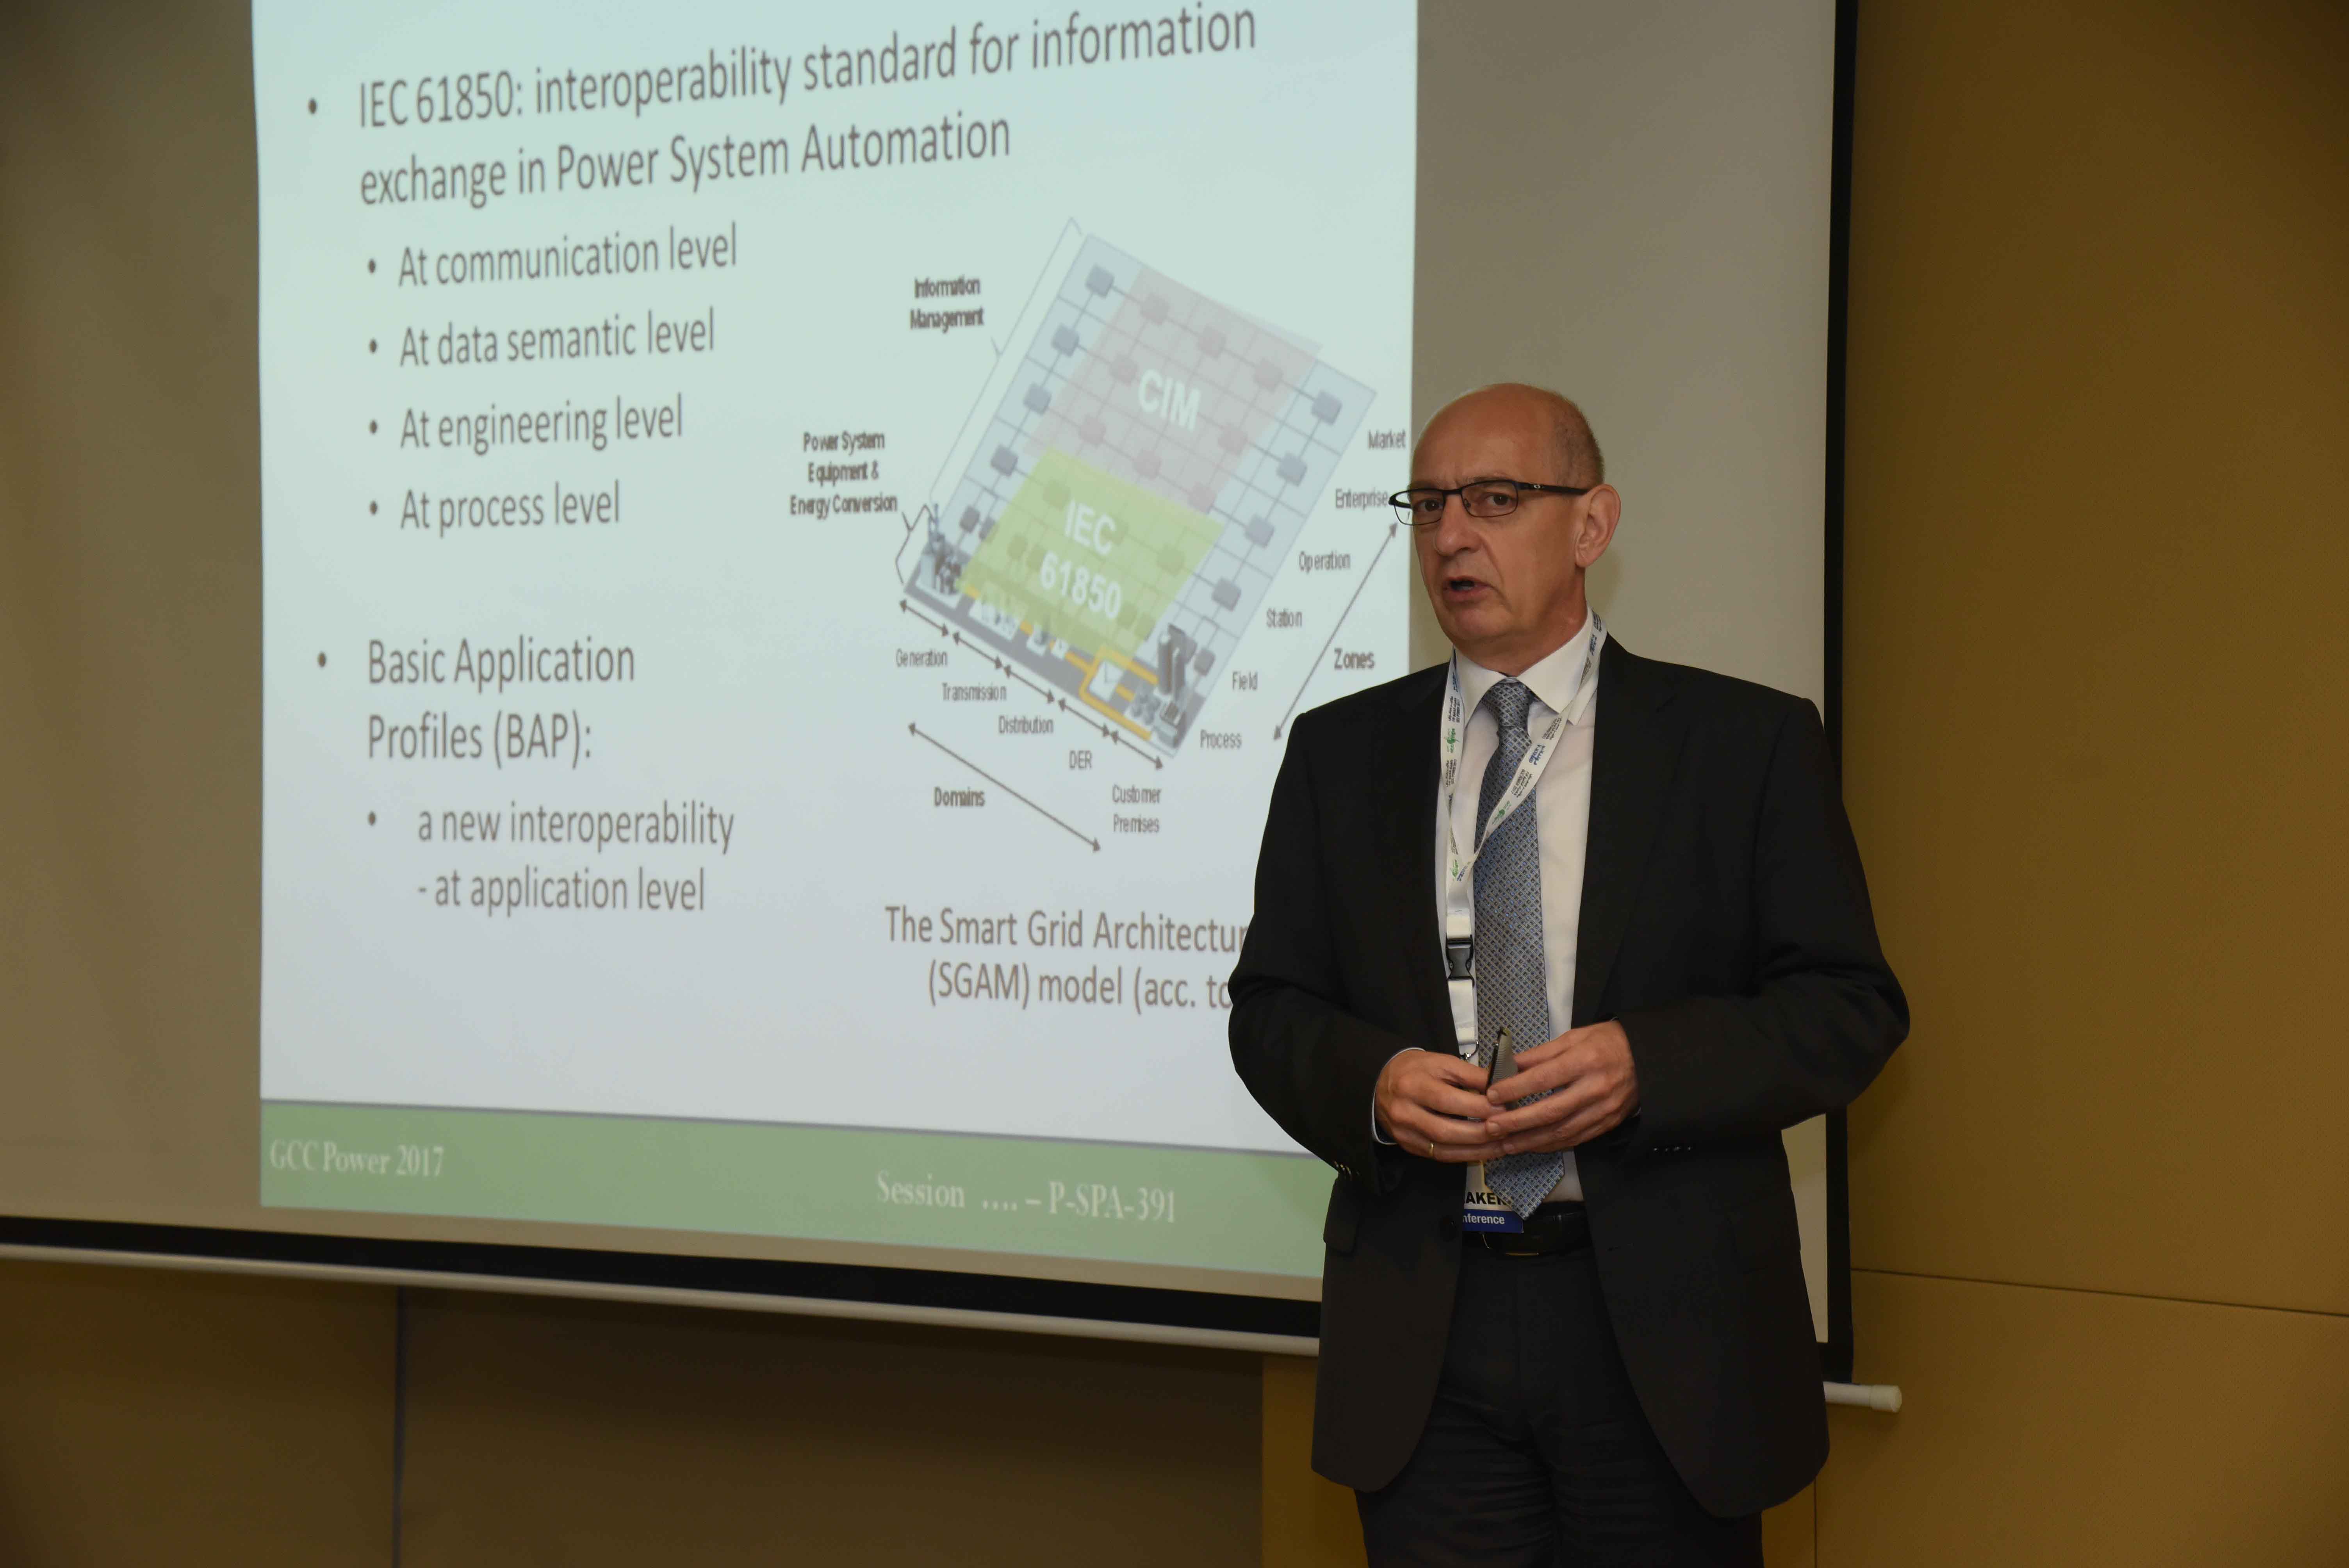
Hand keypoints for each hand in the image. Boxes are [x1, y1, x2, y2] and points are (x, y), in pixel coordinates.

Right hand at [1375, 1050, 1504, 1163]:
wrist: (1379, 1082)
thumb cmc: (1416, 1070)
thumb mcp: (1441, 1062)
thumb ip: (1471, 1075)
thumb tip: (1502, 1087)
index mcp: (1413, 1085)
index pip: (1449, 1101)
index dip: (1479, 1107)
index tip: (1504, 1107)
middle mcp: (1404, 1112)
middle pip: (1446, 1130)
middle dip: (1481, 1133)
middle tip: (1507, 1129)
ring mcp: (1404, 1133)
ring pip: (1443, 1149)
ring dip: (1477, 1150)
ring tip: (1502, 1145)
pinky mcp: (1408, 1146)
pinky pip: (1439, 1156)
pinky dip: (1464, 1156)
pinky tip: (1484, 1152)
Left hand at [1482, 1021, 1639, 1154]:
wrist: (1648, 1059)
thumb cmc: (1609, 1043)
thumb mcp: (1574, 1037)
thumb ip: (1541, 1054)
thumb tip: (1510, 1066)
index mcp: (1585, 1060)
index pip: (1543, 1078)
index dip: (1515, 1089)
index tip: (1492, 1095)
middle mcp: (1595, 1088)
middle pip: (1550, 1110)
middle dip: (1518, 1122)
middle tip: (1492, 1127)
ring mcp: (1604, 1110)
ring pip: (1562, 1131)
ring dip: (1531, 1140)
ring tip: (1507, 1143)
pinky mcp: (1608, 1124)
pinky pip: (1576, 1139)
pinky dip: (1553, 1145)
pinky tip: (1533, 1145)